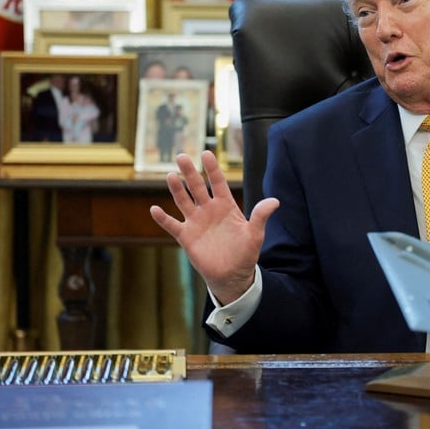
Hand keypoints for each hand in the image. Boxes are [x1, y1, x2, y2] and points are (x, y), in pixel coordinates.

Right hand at [149, 150, 279, 304]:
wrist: (233, 275)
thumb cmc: (245, 253)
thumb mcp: (255, 234)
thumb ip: (260, 216)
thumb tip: (275, 201)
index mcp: (226, 206)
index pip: (218, 182)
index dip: (212, 169)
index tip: (206, 153)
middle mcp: (209, 210)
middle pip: (197, 187)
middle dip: (190, 172)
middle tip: (182, 156)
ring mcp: (196, 222)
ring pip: (183, 201)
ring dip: (177, 189)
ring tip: (170, 175)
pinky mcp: (186, 236)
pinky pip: (172, 225)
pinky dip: (163, 218)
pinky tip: (154, 209)